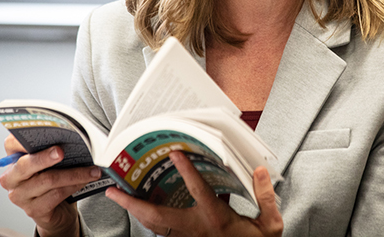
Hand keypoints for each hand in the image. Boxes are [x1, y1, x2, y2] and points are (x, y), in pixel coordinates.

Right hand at [0, 134, 101, 236]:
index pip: (12, 143)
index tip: (39, 132)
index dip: (23, 138)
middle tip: (62, 151)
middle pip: (26, 164)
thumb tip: (70, 135)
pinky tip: (85, 181)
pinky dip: (74, 185)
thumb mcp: (49, 162)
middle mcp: (11, 178)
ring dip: (74, 174)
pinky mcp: (33, 210)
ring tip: (91, 170)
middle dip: (45, 157)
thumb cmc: (53, 179)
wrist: (57, 210)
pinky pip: (56, 195)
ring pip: (48, 180)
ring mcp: (20, 196)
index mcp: (13, 160)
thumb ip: (51, 148)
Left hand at [105, 151, 282, 236]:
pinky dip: (148, 221)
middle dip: (132, 203)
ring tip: (119, 197)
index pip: (199, 190)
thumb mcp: (270, 226)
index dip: (187, 171)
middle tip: (113, 189)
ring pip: (154, 227)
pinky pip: (161, 233)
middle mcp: (196, 230)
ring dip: (135, 212)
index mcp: (216, 219)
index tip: (175, 154)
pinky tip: (141, 211)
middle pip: (156, 217)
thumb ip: (265, 196)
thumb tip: (260, 170)